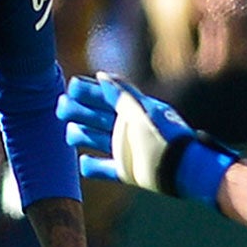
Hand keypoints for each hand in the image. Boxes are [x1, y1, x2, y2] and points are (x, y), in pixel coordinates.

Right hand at [57, 73, 235, 203]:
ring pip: (95, 139)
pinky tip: (82, 161)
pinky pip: (103, 169)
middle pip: (96, 117)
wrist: (184, 169)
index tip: (72, 87)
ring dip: (81, 134)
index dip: (88, 91)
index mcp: (131, 111)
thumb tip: (100, 76)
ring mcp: (125, 150)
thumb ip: (121, 94)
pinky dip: (92, 166)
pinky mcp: (126, 171)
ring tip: (70, 133)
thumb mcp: (142, 112)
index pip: (105, 97)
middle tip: (62, 107)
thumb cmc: (164, 137)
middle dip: (78, 110)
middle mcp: (126, 129)